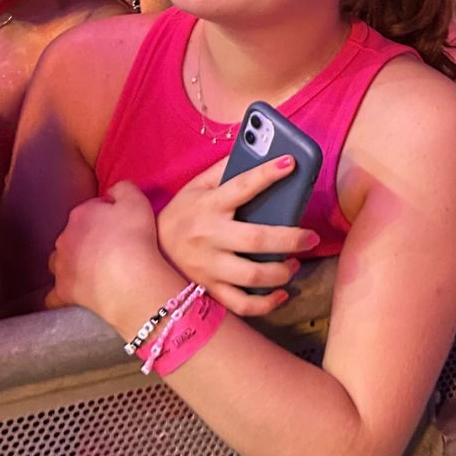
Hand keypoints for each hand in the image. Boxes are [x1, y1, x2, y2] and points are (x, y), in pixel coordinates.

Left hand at [48, 182, 164, 318]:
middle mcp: (64, 238)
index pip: (92, 210)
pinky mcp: (62, 291)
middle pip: (74, 234)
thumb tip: (112, 190)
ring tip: (91, 268)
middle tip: (111, 246)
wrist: (127, 278)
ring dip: (71, 262)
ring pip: (59, 260)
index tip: (123, 224)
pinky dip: (61, 293)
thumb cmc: (134, 236)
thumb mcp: (137, 200)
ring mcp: (61, 266)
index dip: (108, 215)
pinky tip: (72, 293)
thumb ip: (123, 188)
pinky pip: (54, 294)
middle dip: (88, 237)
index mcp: (81, 214)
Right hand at [156, 156, 319, 315]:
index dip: (267, 174)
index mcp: (208, 206)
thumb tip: (258, 151)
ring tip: (295, 263)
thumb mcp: (196, 187)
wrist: (144, 251)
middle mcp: (209, 237)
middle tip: (311, 237)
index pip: (241, 186)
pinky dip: (265, 303)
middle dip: (291, 239)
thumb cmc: (182, 214)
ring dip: (281, 272)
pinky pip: (240, 304)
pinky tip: (281, 293)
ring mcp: (208, 267)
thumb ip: (224, 171)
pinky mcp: (208, 290)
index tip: (291, 163)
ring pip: (252, 276)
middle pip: (256, 240)